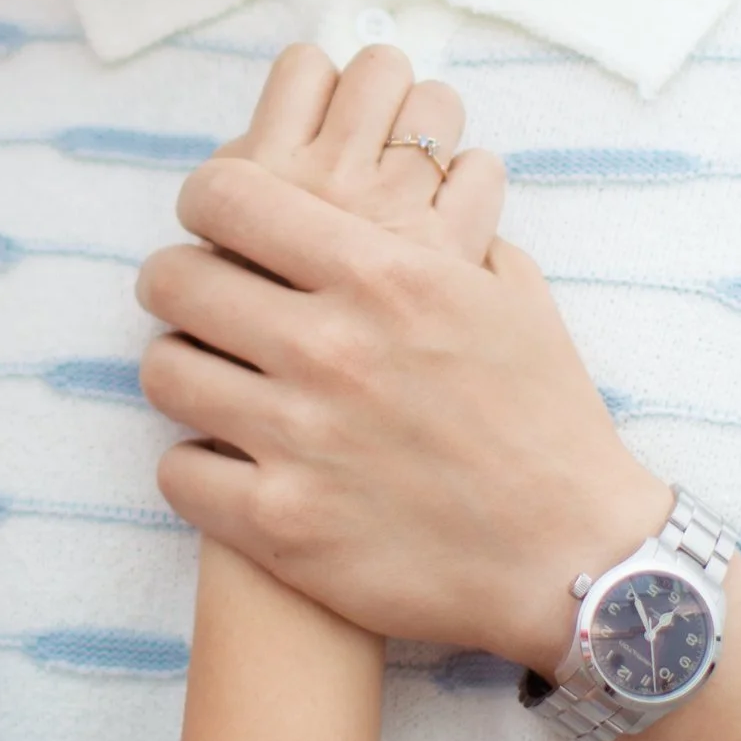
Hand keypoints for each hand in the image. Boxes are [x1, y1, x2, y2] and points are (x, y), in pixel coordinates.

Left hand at [135, 44, 665, 659]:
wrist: (576, 556)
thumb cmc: (547, 419)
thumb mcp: (508, 294)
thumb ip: (439, 227)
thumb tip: (396, 184)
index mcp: (383, 274)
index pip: (227, 197)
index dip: (207, 202)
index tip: (216, 222)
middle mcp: (329, 347)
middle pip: (174, 280)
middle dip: (179, 282)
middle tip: (202, 302)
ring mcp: (299, 439)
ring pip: (164, 372)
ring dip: (183, 370)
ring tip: (212, 381)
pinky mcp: (281, 526)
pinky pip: (177, 472)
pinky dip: (196, 466)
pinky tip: (230, 463)